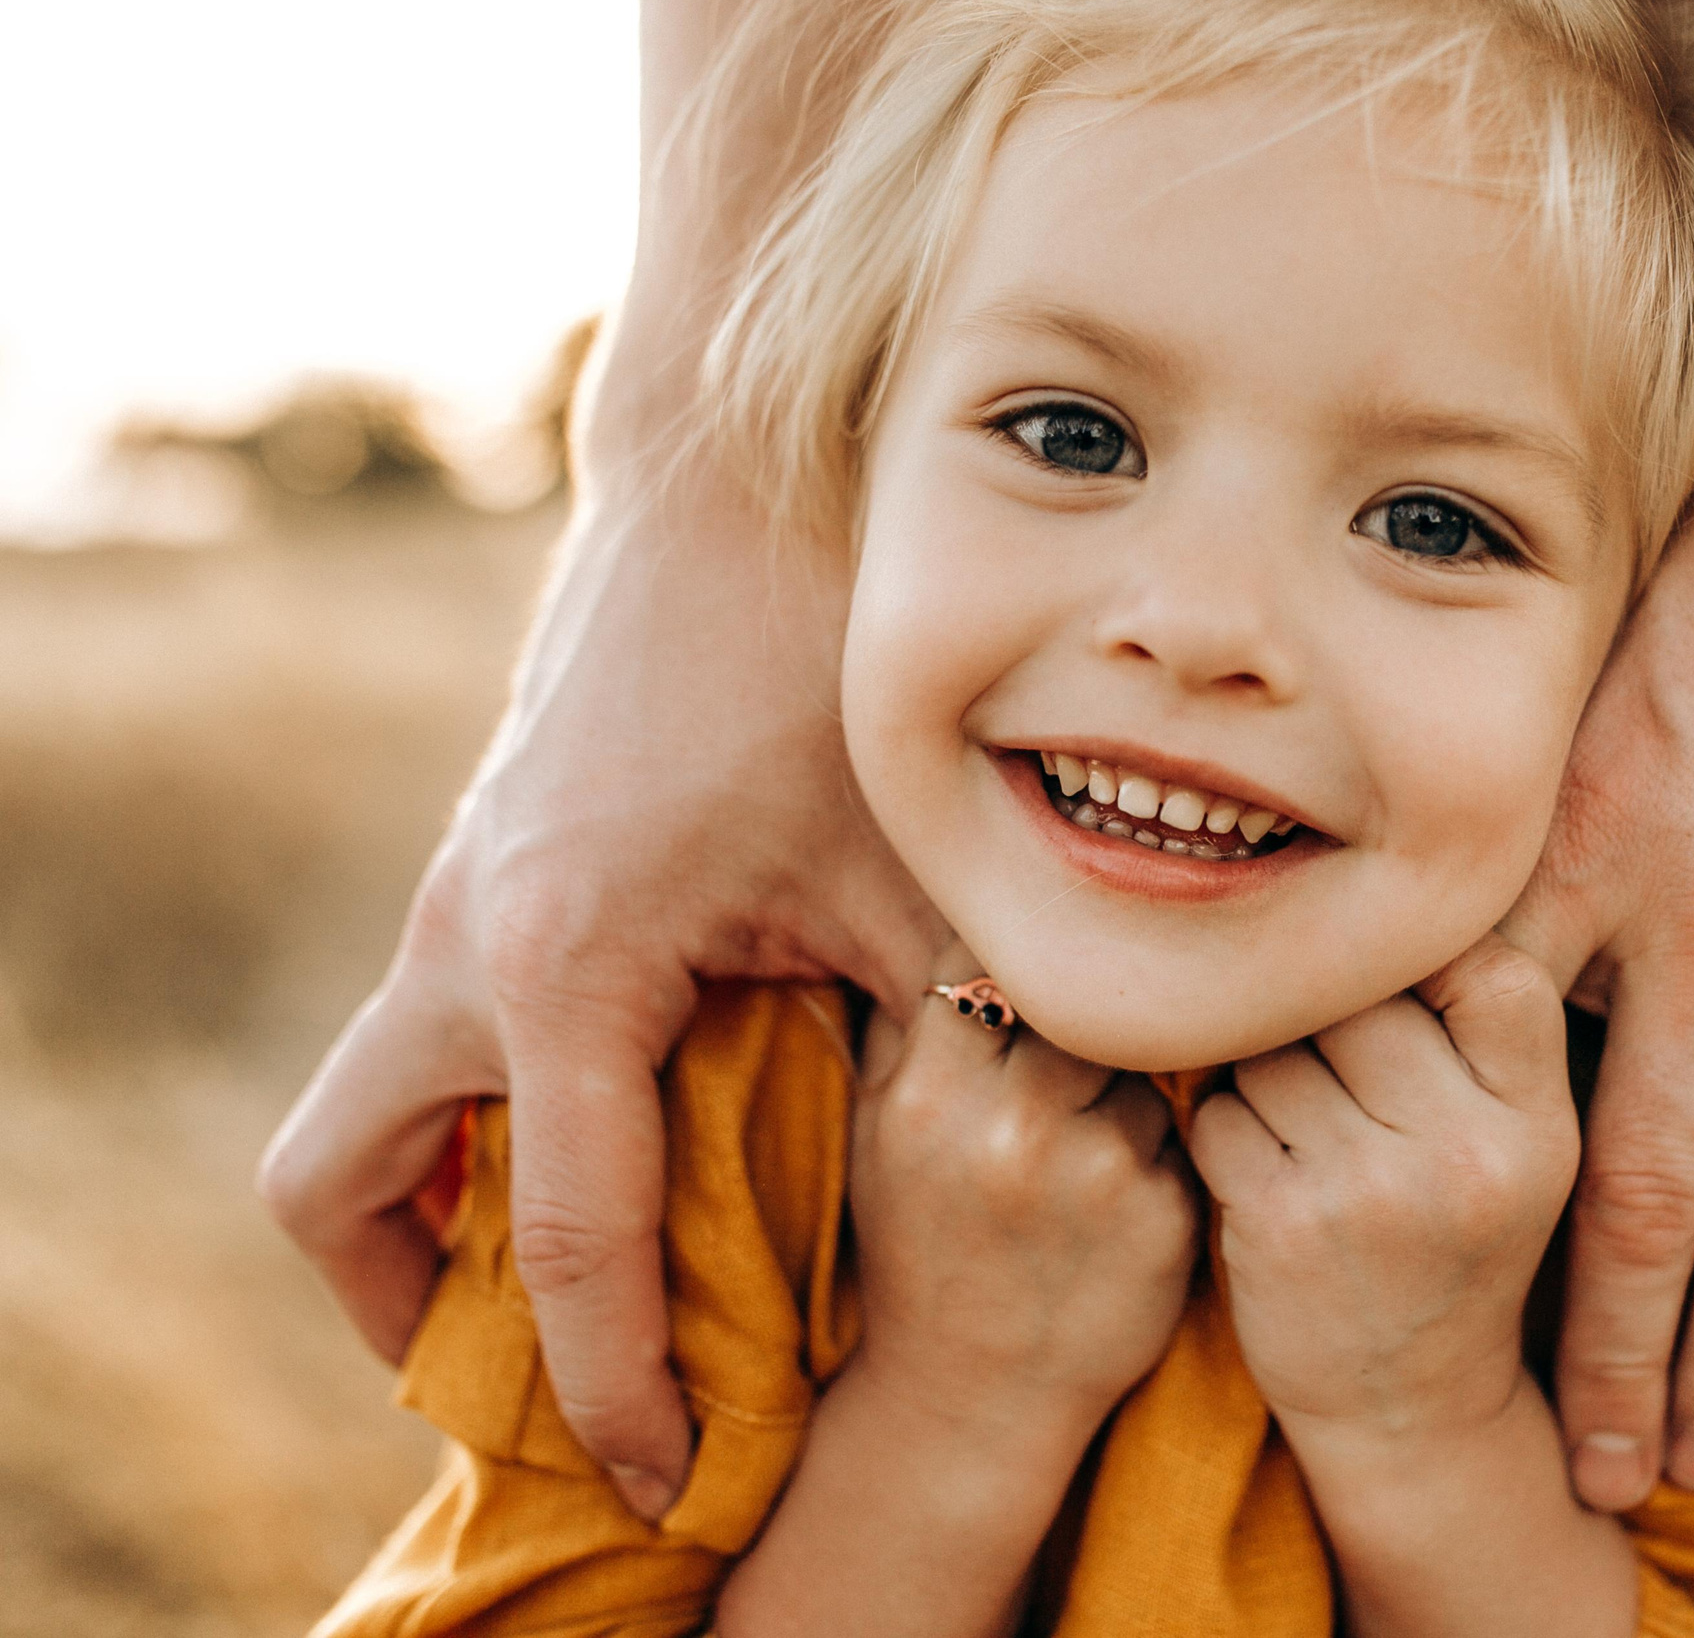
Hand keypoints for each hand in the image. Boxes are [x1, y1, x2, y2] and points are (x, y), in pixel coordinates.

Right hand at [257, 452, 946, 1518]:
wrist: (726, 489)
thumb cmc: (819, 662)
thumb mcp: (906, 859)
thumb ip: (963, 1011)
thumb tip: (1071, 1143)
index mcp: (560, 966)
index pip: (569, 1236)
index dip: (626, 1383)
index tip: (675, 1484)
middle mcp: (463, 946)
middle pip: (343, 1189)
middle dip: (421, 1315)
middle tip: (545, 1389)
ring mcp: (451, 906)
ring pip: (360, 1116)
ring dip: (431, 1217)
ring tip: (568, 1298)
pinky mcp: (481, 875)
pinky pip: (430, 1046)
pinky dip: (483, 1122)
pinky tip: (626, 1135)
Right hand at [846, 947, 1197, 1436]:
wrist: (971, 1399)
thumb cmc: (922, 1243)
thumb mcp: (881, 1128)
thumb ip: (911, 1014)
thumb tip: (952, 895)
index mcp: (929, 1095)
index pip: (993, 949)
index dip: (1017, 944)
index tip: (1030, 951)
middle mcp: (1013, 1129)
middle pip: (1085, 996)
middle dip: (1082, 1008)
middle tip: (1075, 1031)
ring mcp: (1099, 1175)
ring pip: (1142, 1056)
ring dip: (1125, 1075)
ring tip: (1080, 1137)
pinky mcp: (1167, 1217)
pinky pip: (1178, 1126)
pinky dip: (1157, 1142)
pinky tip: (1115, 1195)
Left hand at [1188, 936, 1579, 1448]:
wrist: (1413, 1414)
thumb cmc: (1456, 1246)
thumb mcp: (1517, 1146)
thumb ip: (1477, 1029)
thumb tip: (1382, 878)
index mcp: (1541, 1124)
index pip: (1487, 965)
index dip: (1430, 960)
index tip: (1408, 996)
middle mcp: (1468, 1154)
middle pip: (1361, 992)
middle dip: (1329, 1015)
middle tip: (1333, 1063)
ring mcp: (1372, 1191)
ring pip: (1277, 1043)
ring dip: (1266, 1070)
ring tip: (1304, 1124)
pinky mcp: (1280, 1224)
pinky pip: (1219, 1110)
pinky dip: (1224, 1129)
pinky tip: (1263, 1172)